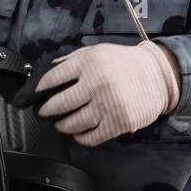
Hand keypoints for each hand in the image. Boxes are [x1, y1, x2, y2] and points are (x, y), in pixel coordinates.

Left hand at [35, 40, 180, 146]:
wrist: (157, 75)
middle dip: (46, 112)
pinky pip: (90, 138)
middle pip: (59, 105)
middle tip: (43, 113)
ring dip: (61, 126)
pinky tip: (78, 132)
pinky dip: (80, 137)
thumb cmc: (123, 63)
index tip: (33, 97)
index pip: (52, 78)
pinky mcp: (118, 123)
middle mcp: (96, 83)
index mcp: (88, 62)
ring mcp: (108, 105)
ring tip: (60, 123)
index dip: (39, 90)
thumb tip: (46, 76)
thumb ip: (71, 61)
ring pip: (72, 124)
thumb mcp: (96, 52)